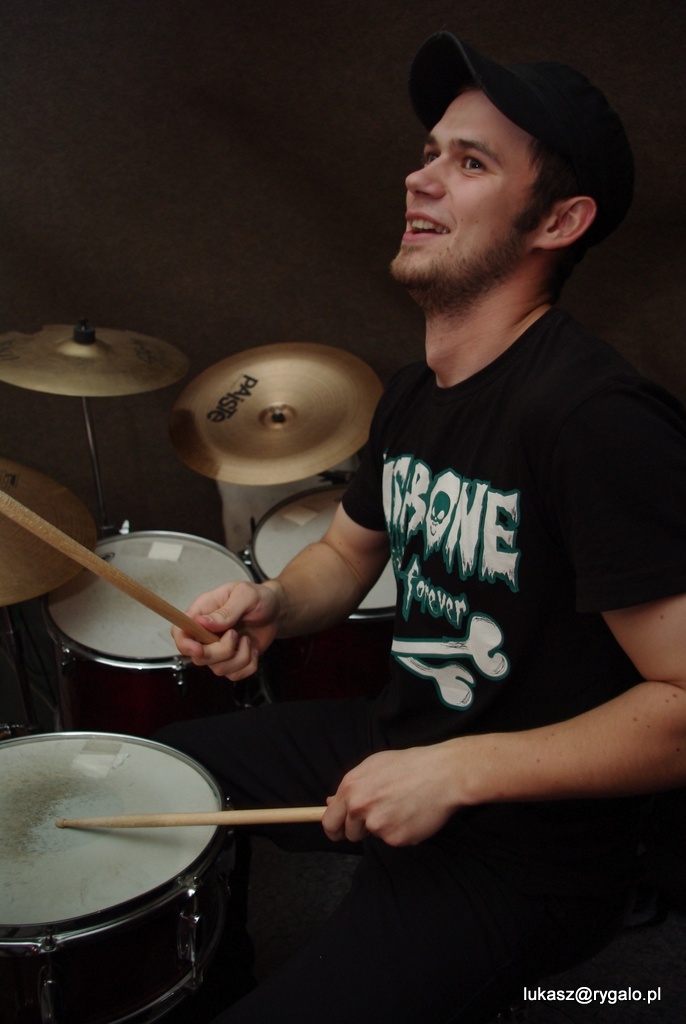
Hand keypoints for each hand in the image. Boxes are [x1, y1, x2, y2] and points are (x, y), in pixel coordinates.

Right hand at [171, 579, 280, 679]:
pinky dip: (248, 665)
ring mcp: (218, 649)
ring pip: (217, 669)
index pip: (179, 633)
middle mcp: (206, 634)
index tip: (198, 648)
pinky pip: (235, 675)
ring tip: (246, 639)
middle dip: (220, 651)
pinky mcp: (232, 661)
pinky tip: (251, 649)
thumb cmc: (259, 598)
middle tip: (235, 635)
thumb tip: (201, 622)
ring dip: (239, 657)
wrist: (277, 610)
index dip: (184, 644)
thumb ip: (225, 611)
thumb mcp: (245, 595)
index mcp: (202, 613)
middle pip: (198, 657)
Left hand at [322, 746, 458, 846]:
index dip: (334, 829)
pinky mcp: (395, 839)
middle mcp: (359, 807)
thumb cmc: (410, 765)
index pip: (330, 820)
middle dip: (359, 830)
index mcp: (351, 787)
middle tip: (379, 816)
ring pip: (374, 835)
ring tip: (402, 806)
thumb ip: (352, 787)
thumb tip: (330, 803)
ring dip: (384, 828)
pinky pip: (394, 840)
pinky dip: (402, 832)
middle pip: (349, 833)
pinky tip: (413, 814)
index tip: (339, 832)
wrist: (442, 774)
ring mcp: (377, 825)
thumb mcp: (374, 765)